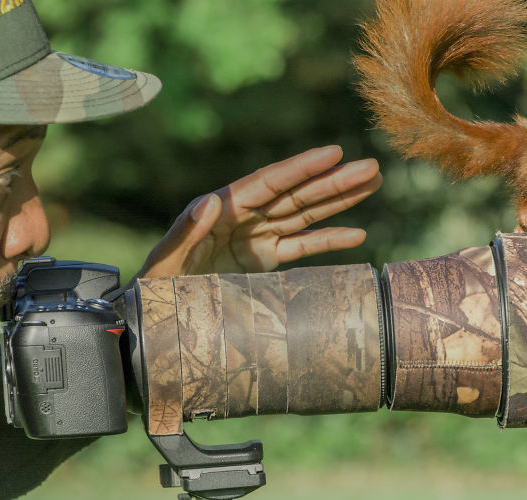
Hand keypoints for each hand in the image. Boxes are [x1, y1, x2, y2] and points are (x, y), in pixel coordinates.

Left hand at [137, 145, 380, 277]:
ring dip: (339, 201)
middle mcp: (244, 218)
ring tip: (372, 184)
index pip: (270, 183)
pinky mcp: (264, 261)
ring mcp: (257, 239)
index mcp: (221, 210)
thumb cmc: (154, 290)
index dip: (303, 168)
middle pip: (296, 194)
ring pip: (305, 215)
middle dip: (334, 181)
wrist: (156, 320)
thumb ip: (187, 232)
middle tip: (372, 167)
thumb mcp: (165, 263)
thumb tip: (212, 199)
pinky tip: (357, 233)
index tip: (334, 153)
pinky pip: (302, 246)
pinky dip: (328, 240)